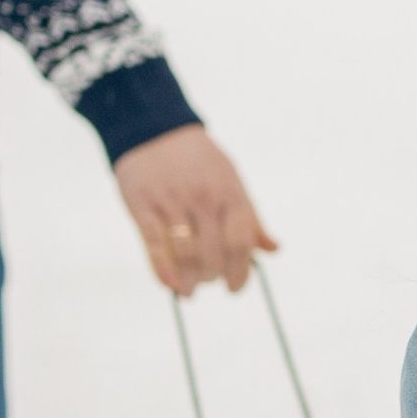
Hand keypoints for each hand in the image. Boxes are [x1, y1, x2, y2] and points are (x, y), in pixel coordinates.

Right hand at [113, 125, 274, 296]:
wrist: (153, 128)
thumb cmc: (198, 162)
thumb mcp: (230, 181)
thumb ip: (250, 218)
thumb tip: (274, 250)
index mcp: (229, 193)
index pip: (241, 243)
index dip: (241, 272)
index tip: (235, 288)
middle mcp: (203, 198)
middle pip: (213, 254)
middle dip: (213, 277)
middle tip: (209, 282)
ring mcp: (172, 202)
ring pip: (186, 253)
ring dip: (190, 280)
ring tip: (190, 290)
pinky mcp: (142, 205)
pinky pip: (154, 243)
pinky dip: (162, 269)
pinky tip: (169, 285)